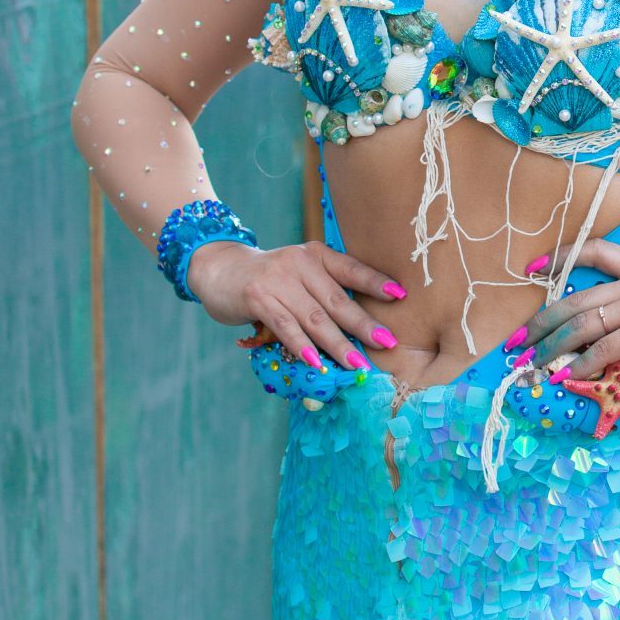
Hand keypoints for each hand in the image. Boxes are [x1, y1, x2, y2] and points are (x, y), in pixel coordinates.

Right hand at [186, 239, 404, 370]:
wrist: (219, 269)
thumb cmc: (269, 279)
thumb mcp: (299, 274)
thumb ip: (323, 290)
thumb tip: (357, 328)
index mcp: (315, 255)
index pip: (351, 269)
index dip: (375, 282)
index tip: (400, 296)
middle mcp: (300, 263)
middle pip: (337, 300)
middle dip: (364, 325)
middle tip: (387, 343)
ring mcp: (278, 280)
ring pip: (314, 318)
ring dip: (337, 345)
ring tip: (357, 364)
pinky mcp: (258, 298)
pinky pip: (285, 326)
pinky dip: (302, 345)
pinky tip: (315, 362)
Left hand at [519, 239, 619, 383]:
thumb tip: (595, 333)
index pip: (596, 250)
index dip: (561, 256)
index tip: (533, 268)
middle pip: (576, 299)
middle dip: (540, 322)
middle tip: (518, 341)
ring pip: (582, 325)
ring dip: (552, 348)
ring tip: (534, 363)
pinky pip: (602, 348)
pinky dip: (581, 364)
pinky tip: (569, 375)